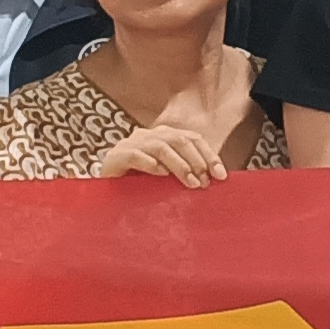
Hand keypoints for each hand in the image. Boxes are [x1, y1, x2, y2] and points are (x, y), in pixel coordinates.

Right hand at [90, 118, 232, 187]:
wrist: (107, 194)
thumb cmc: (141, 185)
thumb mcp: (168, 177)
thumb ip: (187, 172)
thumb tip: (215, 180)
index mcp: (164, 136)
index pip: (192, 138)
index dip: (209, 155)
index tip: (222, 175)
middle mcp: (148, 135)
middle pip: (179, 140)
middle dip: (196, 161)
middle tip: (205, 182)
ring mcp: (131, 143)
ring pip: (160, 147)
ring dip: (179, 165)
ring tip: (190, 182)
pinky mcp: (115, 156)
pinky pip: (135, 155)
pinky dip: (151, 164)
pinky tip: (161, 174)